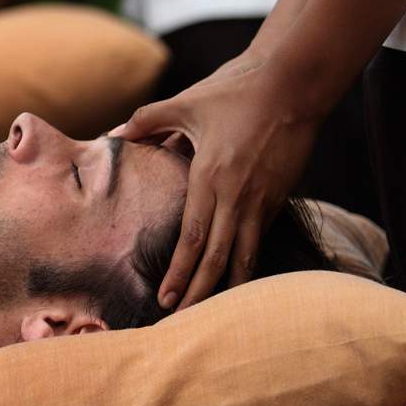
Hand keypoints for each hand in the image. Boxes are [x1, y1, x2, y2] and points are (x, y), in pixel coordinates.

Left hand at [112, 49, 324, 309]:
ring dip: (229, 286)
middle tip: (180, 320)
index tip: (165, 299)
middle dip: (199, 293)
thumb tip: (114, 134)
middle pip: (218, 257)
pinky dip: (249, 260)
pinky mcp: (281, 195)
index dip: (179, 272)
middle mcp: (238, 196)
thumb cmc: (235, 90)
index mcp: (210, 177)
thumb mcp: (185, 103)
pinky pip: (261, 236)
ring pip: (246, 254)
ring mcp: (264, 199)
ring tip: (215, 313)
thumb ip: (147, 121)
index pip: (193, 238)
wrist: (292, 84)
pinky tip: (240, 276)